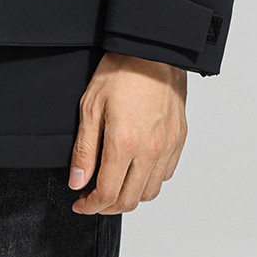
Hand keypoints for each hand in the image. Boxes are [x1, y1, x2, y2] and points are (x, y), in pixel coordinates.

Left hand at [67, 52, 187, 214]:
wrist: (153, 49)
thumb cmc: (121, 70)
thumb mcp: (91, 106)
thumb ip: (84, 150)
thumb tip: (77, 182)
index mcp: (124, 143)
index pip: (107, 194)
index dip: (90, 206)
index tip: (81, 203)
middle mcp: (150, 151)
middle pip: (129, 200)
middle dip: (108, 207)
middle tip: (94, 199)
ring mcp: (168, 147)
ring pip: (149, 192)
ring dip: (129, 196)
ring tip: (114, 184)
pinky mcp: (179, 140)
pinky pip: (165, 175)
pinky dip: (149, 181)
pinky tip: (136, 169)